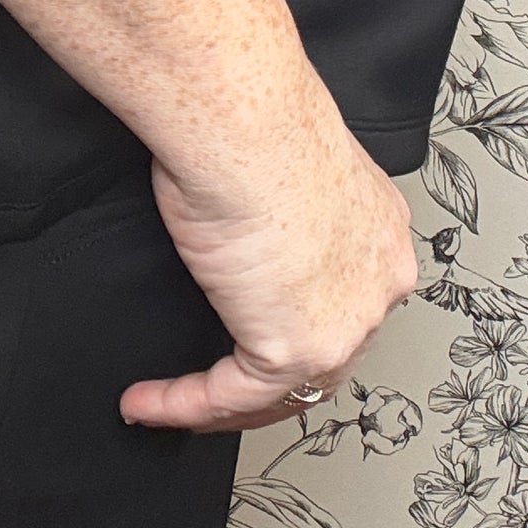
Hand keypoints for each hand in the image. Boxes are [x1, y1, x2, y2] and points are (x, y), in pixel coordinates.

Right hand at [120, 86, 418, 434]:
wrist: (241, 122)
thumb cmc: (248, 122)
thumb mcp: (273, 169)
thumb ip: (272, 211)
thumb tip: (228, 226)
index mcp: (378, 230)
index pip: (343, 301)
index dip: (291, 324)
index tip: (245, 331)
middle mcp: (377, 280)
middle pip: (323, 358)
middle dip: (263, 383)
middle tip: (209, 391)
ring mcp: (346, 321)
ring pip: (285, 391)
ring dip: (220, 404)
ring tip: (169, 405)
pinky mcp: (297, 347)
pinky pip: (232, 396)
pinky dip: (183, 405)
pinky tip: (149, 403)